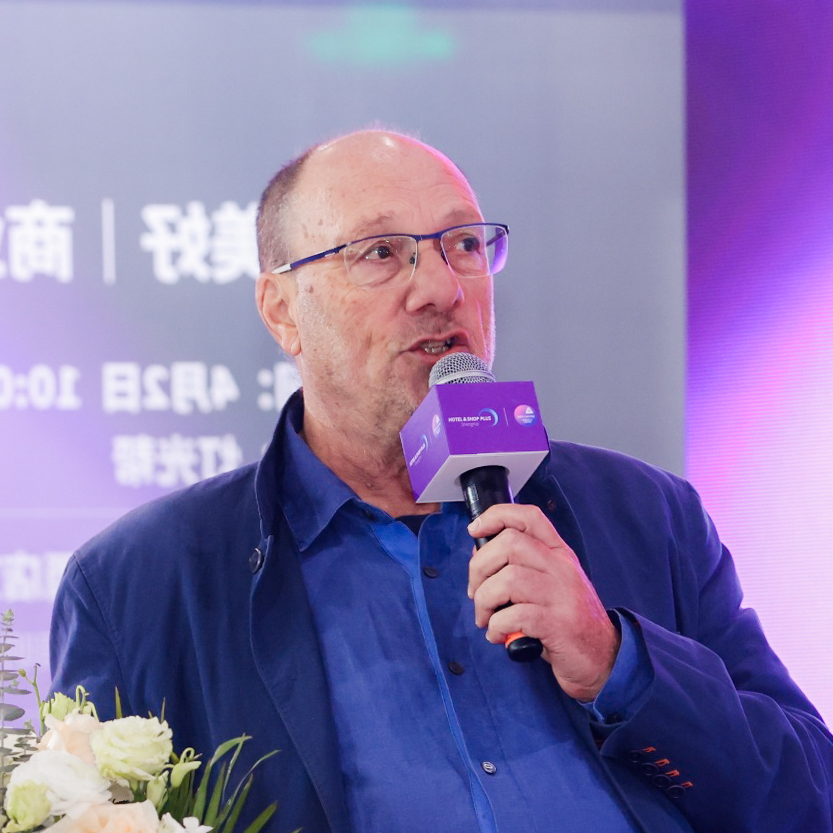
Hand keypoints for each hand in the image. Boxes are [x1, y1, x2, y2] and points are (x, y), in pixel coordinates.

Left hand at [467, 503, 619, 700]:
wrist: (605, 658)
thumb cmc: (566, 621)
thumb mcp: (549, 585)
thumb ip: (519, 566)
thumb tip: (480, 555)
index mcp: (558, 554)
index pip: (528, 516)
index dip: (496, 516)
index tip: (475, 530)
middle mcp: (561, 568)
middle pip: (509, 543)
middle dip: (479, 567)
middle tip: (476, 593)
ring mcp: (562, 595)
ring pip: (508, 578)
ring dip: (485, 600)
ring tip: (486, 618)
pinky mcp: (559, 624)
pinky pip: (516, 615)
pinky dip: (497, 626)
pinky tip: (499, 635)